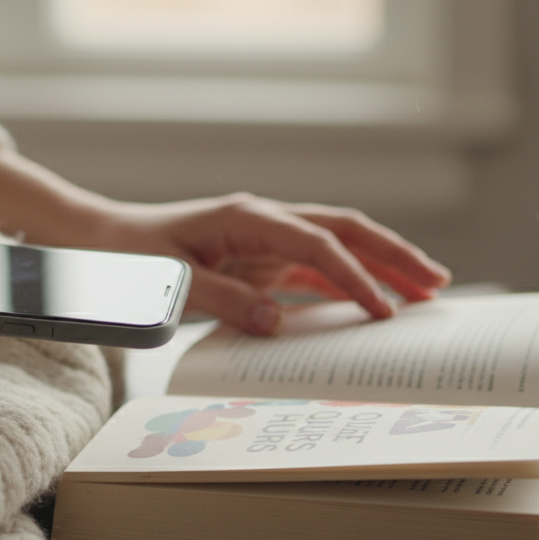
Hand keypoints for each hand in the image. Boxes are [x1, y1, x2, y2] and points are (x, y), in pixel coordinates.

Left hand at [0, 145, 449, 335]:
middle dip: (394, 255)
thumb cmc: (130, 256)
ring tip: (424, 292)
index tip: (384, 312)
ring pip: (338, 247)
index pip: (318, 246)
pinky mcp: (260, 258)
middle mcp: (264, 221)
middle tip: (437, 284)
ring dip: (380, 267)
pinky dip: (348, 283)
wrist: (101, 241)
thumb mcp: (168, 281)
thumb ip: (222, 299)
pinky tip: (371, 304)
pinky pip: (315, 269)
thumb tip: (275, 322)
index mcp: (247, 217)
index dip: (355, 278)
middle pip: (346, 230)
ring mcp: (265, 238)